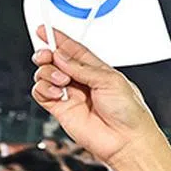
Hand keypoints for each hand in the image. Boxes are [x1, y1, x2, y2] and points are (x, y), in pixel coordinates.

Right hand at [31, 29, 158, 164]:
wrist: (127, 139)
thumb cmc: (130, 112)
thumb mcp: (111, 80)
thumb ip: (83, 68)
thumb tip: (61, 56)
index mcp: (98, 71)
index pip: (74, 50)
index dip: (59, 40)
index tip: (45, 30)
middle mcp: (82, 81)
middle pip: (56, 61)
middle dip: (48, 55)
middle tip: (47, 55)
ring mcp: (71, 95)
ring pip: (45, 75)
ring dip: (48, 73)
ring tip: (62, 81)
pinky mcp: (60, 109)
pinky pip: (41, 93)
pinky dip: (43, 89)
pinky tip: (57, 92)